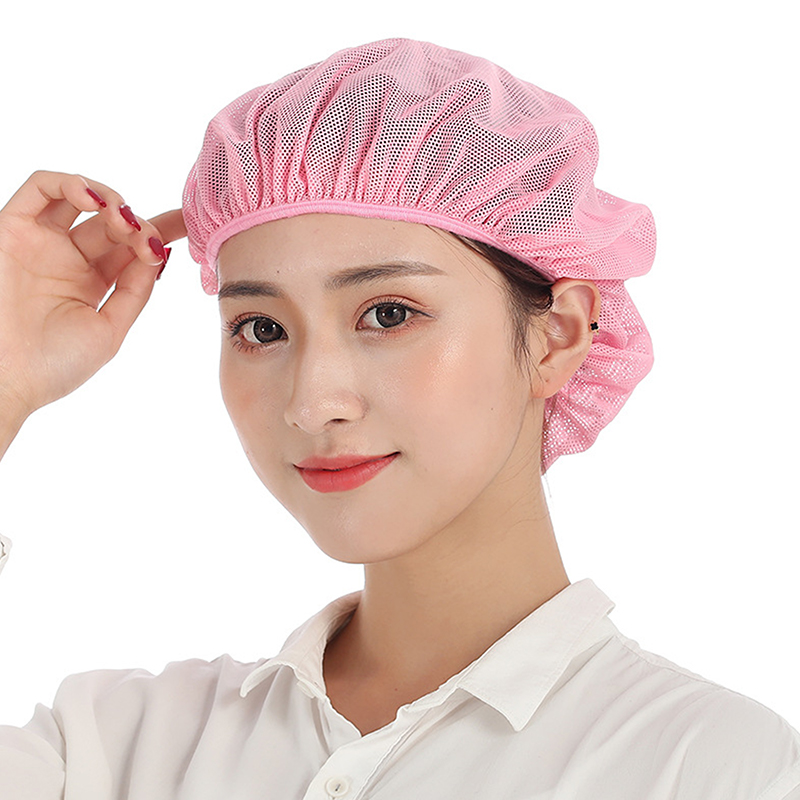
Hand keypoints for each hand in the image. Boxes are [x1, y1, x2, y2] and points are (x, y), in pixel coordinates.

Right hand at [0, 170, 186, 423]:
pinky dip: (69, 183)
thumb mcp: (110, 330)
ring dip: (110, 200)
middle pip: (114, 222)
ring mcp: (42, 243)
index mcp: (95, 283)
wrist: (4, 379)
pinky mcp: (11, 230)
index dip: (160, 231)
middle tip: (148, 239)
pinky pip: (39, 188)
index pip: (133, 247)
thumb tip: (160, 254)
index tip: (187, 225)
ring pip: (80, 198)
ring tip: (123, 222)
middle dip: (140, 221)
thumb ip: (135, 291)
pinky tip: (94, 202)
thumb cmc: (55, 365)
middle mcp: (69, 259)